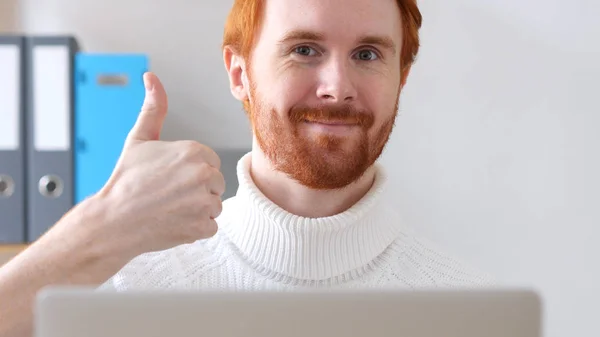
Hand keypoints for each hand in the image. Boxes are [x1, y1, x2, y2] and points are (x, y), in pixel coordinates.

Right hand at [91, 72, 224, 256]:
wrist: (112, 221)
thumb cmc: (125, 181)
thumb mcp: (139, 139)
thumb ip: (153, 108)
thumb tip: (151, 78)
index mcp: (194, 151)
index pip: (210, 162)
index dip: (190, 171)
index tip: (169, 177)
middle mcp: (203, 175)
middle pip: (216, 184)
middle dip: (197, 190)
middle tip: (168, 194)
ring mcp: (204, 202)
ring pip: (214, 205)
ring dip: (197, 210)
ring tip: (169, 208)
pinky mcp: (202, 226)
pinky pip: (210, 226)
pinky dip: (195, 228)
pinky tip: (173, 222)